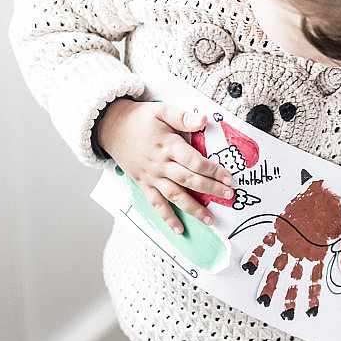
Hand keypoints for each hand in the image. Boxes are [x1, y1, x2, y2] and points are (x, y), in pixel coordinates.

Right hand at [96, 99, 234, 233]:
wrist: (112, 128)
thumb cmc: (140, 119)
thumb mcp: (162, 111)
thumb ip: (184, 117)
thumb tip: (204, 119)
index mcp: (168, 145)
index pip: (195, 161)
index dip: (213, 170)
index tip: (228, 177)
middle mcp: (161, 164)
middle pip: (189, 180)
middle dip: (210, 189)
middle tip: (228, 196)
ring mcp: (152, 177)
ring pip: (175, 196)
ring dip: (193, 209)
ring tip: (210, 220)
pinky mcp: (144, 184)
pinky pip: (156, 204)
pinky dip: (167, 218)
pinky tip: (179, 229)